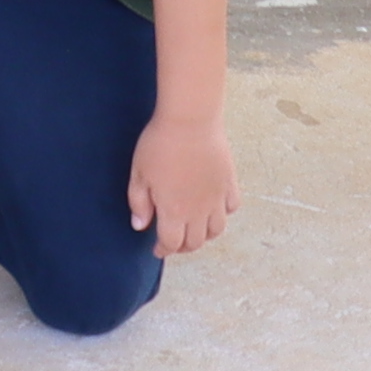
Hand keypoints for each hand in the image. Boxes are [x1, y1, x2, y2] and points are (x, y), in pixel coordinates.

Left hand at [130, 103, 238, 255]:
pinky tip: (214, 208)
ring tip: (193, 229)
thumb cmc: (159, 145)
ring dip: (204, 235)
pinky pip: (231, 208)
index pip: (171, 243)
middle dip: (183, 247)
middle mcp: (200, 211)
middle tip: (173, 241)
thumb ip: (139, 203)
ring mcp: (217, 198)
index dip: (163, 250)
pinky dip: (223, 214)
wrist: (190, 121)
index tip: (157, 249)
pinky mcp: (230, 184)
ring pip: (216, 230)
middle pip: (195, 242)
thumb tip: (140, 226)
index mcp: (175, 211)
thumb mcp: (139, 174)